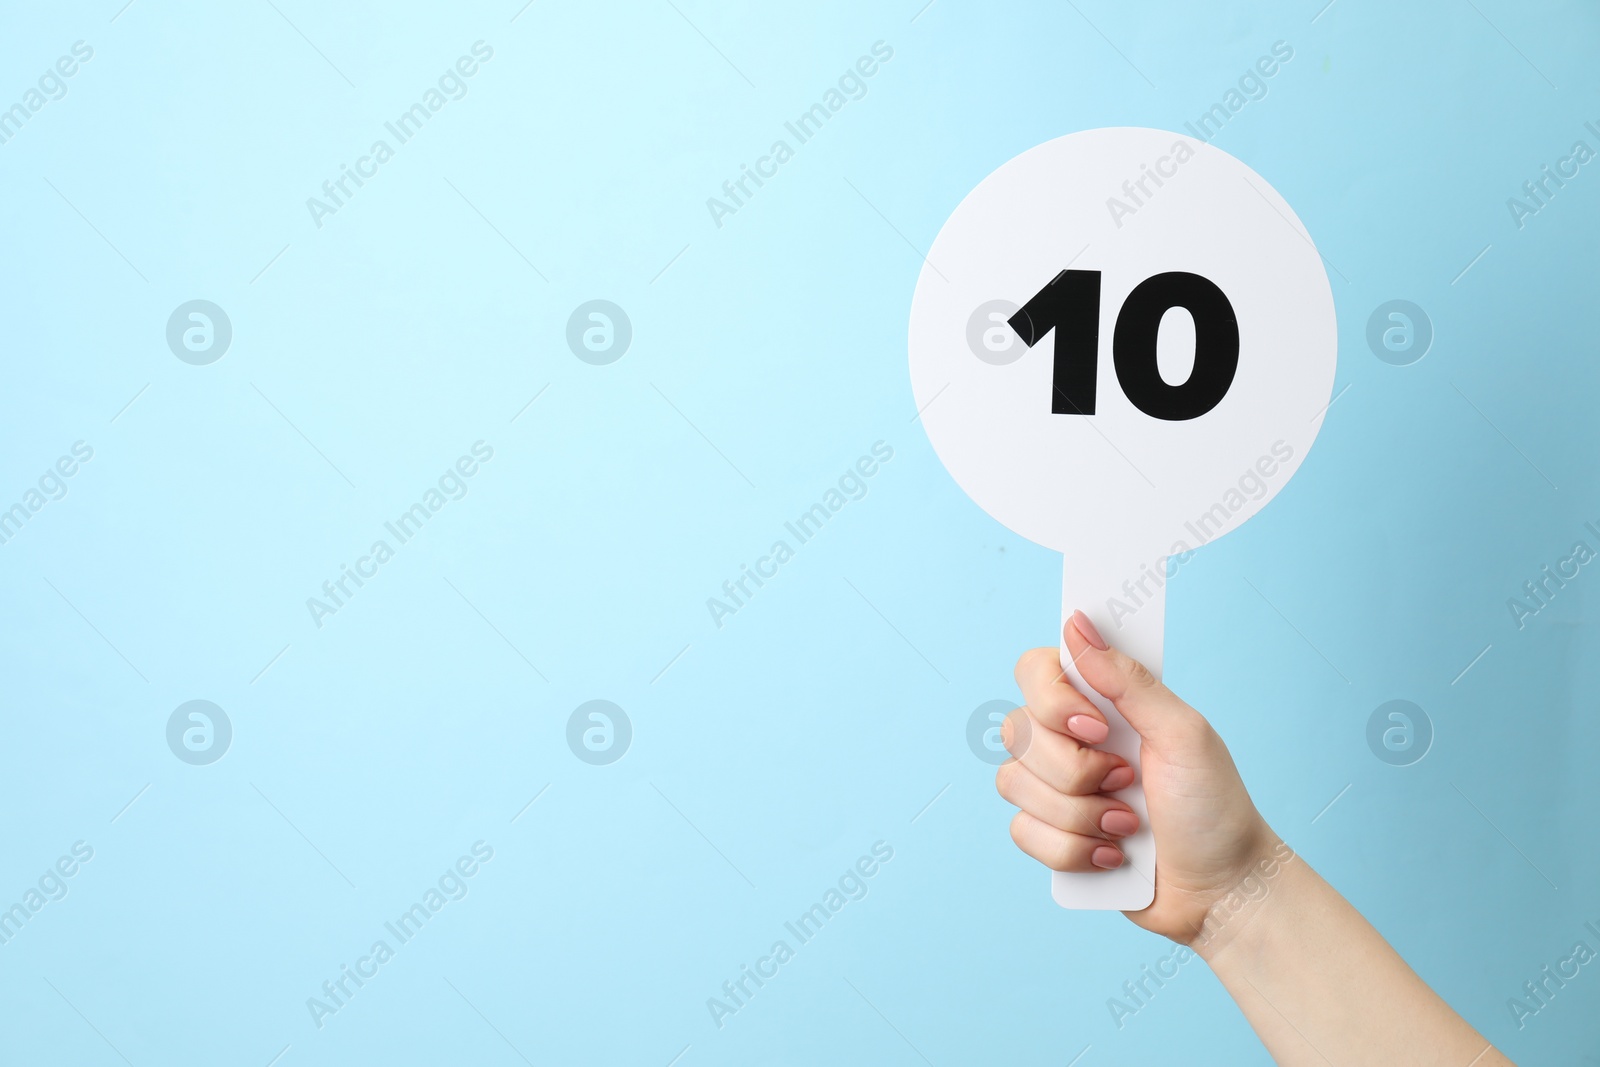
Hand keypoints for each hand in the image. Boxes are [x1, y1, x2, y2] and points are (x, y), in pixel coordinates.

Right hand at [998, 610, 1278, 942]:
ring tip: (1126, 823)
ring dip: (1080, 814)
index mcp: (1100, 704)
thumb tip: (1077, 624)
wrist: (1221, 890)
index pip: (1034, 670)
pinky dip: (1073, 850)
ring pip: (1014, 784)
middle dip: (1076, 770)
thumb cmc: (1213, 808)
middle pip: (1017, 731)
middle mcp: (1069, 739)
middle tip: (1128, 781)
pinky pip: (1022, 831)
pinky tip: (1112, 854)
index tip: (1097, 727)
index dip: (1052, 698)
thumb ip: (1128, 680)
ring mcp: (1056, 788)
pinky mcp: (1050, 835)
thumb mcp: (1183, 734)